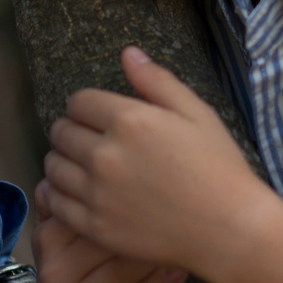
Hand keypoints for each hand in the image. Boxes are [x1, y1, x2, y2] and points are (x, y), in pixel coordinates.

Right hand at [33, 182, 185, 282]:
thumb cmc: (93, 273)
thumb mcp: (76, 238)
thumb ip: (78, 195)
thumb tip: (92, 143)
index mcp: (48, 235)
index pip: (85, 200)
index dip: (126, 186)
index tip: (161, 169)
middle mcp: (50, 268)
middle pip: (103, 233)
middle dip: (145, 214)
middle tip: (185, 197)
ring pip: (118, 268)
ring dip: (158, 247)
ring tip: (192, 229)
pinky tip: (181, 270)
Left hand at [43, 47, 282, 282]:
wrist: (229, 229)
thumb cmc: (218, 167)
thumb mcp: (196, 113)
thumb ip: (157, 81)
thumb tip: (128, 53)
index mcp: (128, 120)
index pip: (78, 102)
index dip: (85, 105)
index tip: (94, 115)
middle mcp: (105, 155)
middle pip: (61, 133)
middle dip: (70, 130)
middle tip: (85, 139)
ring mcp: (97, 194)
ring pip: (53, 167)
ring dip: (61, 160)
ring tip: (79, 164)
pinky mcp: (95, 226)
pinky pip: (56, 204)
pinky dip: (57, 194)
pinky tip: (74, 192)